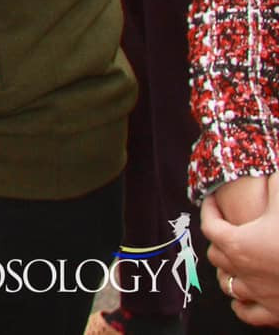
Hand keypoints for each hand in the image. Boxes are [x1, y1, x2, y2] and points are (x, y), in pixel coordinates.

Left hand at [205, 175, 278, 324]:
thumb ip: (273, 184)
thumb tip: (269, 170)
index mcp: (238, 243)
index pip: (210, 225)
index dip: (209, 210)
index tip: (213, 200)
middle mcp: (242, 271)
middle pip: (216, 255)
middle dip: (219, 240)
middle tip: (227, 228)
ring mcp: (257, 293)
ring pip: (227, 284)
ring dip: (228, 271)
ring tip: (234, 260)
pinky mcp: (274, 312)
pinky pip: (247, 312)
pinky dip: (241, 305)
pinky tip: (243, 296)